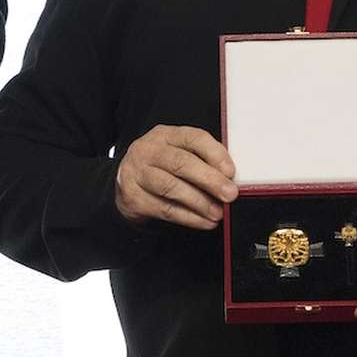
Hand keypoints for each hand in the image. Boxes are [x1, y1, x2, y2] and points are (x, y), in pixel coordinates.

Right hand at [114, 125, 235, 230]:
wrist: (125, 183)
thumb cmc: (160, 168)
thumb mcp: (177, 154)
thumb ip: (202, 161)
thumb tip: (230, 179)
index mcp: (165, 135)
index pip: (193, 138)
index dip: (215, 154)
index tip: (230, 171)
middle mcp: (148, 150)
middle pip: (181, 163)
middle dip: (210, 180)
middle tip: (229, 194)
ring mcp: (137, 173)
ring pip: (171, 187)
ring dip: (199, 202)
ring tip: (218, 212)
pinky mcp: (133, 198)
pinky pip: (165, 209)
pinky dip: (188, 217)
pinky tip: (204, 221)